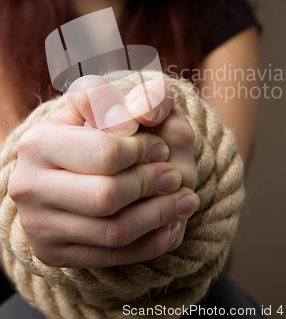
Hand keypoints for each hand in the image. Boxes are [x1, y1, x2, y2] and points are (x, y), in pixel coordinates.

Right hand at [8, 76, 198, 267]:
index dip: (144, 151)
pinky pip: (111, 258)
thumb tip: (145, 111)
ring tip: (185, 201)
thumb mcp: (116, 103)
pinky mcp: (53, 253)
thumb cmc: (95, 129)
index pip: (105, 153)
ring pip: (112, 232)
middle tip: (175, 177)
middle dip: (151, 185)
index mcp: (40, 141)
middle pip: (106, 196)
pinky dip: (150, 244)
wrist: (65, 166)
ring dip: (159, 217)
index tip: (162, 148)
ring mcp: (38, 225)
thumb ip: (140, 96)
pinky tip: (171, 226)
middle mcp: (30, 186)